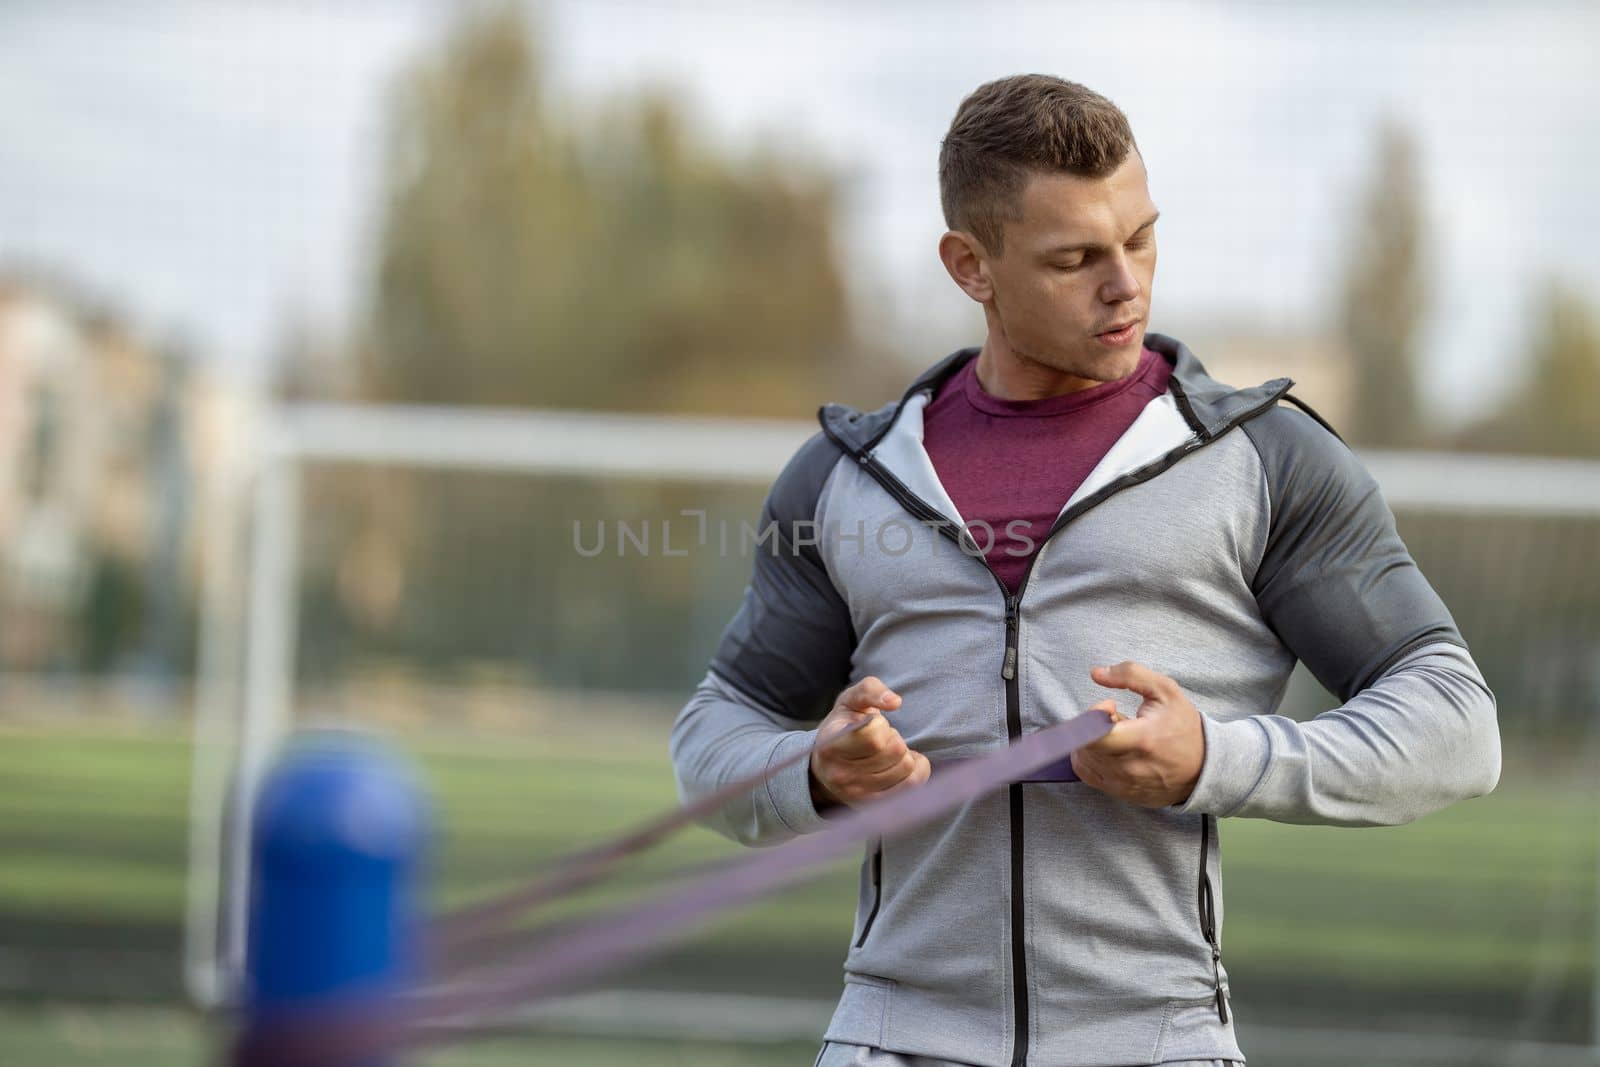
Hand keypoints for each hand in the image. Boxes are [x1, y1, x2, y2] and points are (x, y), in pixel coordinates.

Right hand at [809, 676, 930, 811]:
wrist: (826, 767)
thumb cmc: (844, 728)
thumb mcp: (850, 701)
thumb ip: (870, 690)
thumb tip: (895, 702)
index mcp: (830, 746)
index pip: (874, 736)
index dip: (881, 725)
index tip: (871, 725)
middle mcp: (841, 775)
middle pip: (895, 751)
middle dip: (894, 738)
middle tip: (881, 739)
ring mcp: (857, 794)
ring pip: (906, 767)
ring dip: (904, 754)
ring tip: (887, 752)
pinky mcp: (874, 806)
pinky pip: (913, 785)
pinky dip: (917, 769)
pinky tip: (904, 763)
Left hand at [1070, 661, 1204, 807]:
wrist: (1206, 766)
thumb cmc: (1184, 726)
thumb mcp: (1165, 690)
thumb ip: (1130, 674)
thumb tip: (1096, 673)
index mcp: (1142, 740)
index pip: (1093, 734)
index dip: (1092, 715)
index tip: (1110, 706)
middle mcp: (1131, 768)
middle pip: (1085, 744)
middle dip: (1092, 726)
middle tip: (1114, 718)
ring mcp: (1126, 785)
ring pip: (1084, 759)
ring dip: (1091, 742)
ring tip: (1117, 735)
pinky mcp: (1123, 794)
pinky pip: (1089, 775)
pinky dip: (1090, 758)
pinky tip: (1109, 748)